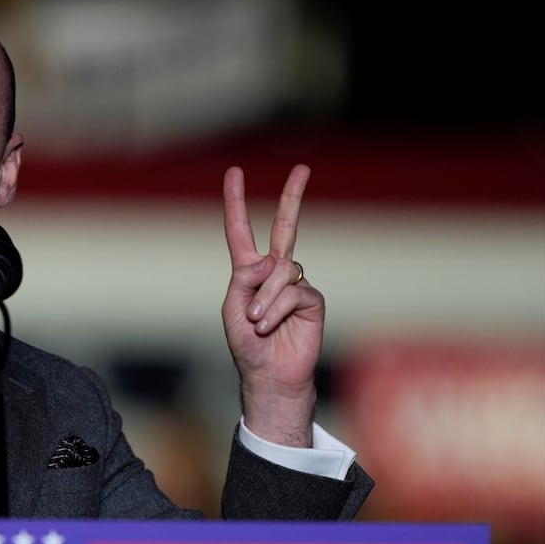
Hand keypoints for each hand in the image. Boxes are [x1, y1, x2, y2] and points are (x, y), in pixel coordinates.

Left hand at [221, 165, 323, 446]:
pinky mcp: (312, 300)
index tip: (234, 173)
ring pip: (281, 270)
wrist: (269, 375)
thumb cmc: (246, 345)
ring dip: (264, 298)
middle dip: (292, 197)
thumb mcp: (232, 309)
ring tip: (257, 323)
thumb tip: (270, 260)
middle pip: (286, 228)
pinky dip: (276, 308)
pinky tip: (270, 326)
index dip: (237, 203)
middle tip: (303, 168)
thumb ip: (243, 280)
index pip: (241, 231)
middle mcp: (274, 272)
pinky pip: (293, 292)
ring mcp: (296, 284)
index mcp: (248, 272)